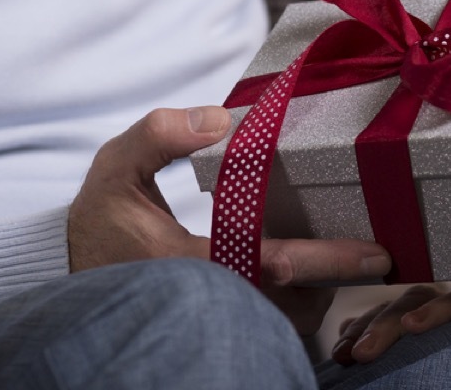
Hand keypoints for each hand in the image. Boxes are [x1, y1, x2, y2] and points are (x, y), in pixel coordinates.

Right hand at [67, 106, 391, 333]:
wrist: (75, 269)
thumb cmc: (103, 216)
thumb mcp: (117, 166)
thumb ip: (158, 135)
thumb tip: (220, 119)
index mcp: (187, 262)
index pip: (270, 264)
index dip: (326, 260)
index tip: (373, 252)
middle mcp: (206, 302)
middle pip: (293, 305)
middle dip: (335, 283)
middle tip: (374, 255)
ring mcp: (212, 322)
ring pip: (285, 323)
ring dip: (318, 298)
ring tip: (347, 265)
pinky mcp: (214, 329)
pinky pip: (270, 330)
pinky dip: (296, 310)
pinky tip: (312, 283)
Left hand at [330, 283, 450, 364]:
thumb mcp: (432, 358)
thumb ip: (395, 345)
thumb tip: (346, 338)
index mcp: (438, 314)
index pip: (398, 308)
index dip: (369, 325)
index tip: (343, 351)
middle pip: (424, 300)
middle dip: (389, 324)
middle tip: (363, 351)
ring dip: (440, 310)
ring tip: (414, 326)